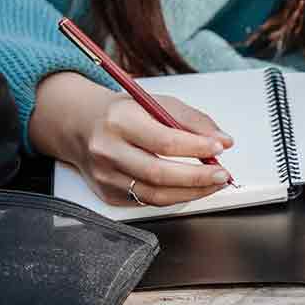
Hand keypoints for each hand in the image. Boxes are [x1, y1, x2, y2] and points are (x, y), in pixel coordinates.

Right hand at [31, 72, 234, 205]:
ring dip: (191, 192)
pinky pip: (147, 201)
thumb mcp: (156, 103)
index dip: (196, 147)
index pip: (164, 141)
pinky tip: (189, 188)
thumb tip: (222, 140)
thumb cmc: (123, 113)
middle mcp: (108, 150)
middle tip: (222, 174)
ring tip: (212, 183)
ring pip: (155, 194)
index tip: (219, 147)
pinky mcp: (108, 193)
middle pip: (159, 173)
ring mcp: (106, 176)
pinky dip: (174, 196)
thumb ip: (192, 121)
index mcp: (120, 121)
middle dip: (197, 177)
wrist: (81, 126)